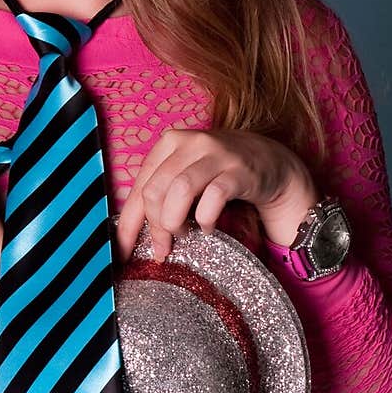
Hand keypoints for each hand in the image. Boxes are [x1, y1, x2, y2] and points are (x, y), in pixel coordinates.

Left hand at [114, 127, 318, 263]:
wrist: (268, 161)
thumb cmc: (218, 171)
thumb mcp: (185, 173)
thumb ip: (159, 195)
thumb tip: (129, 234)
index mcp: (169, 143)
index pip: (138, 186)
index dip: (128, 223)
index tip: (123, 249)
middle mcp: (190, 143)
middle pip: (155, 191)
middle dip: (155, 226)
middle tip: (163, 245)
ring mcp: (216, 154)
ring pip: (179, 191)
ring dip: (176, 222)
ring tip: (184, 233)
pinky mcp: (238, 170)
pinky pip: (213, 198)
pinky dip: (205, 219)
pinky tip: (207, 226)